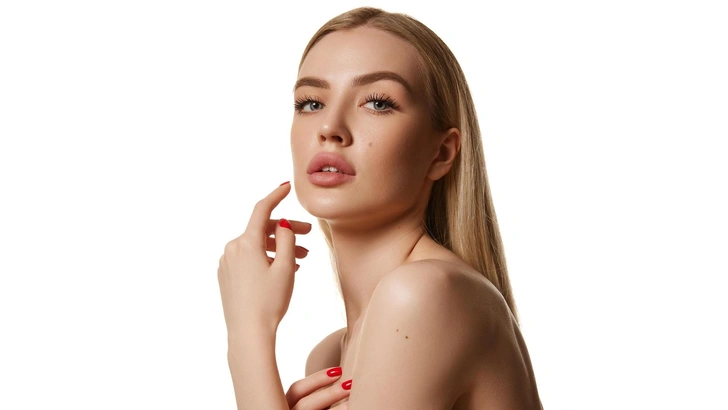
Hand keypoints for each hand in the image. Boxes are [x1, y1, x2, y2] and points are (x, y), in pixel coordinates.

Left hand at [218, 182, 311, 334]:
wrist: (248, 333)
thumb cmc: (270, 302)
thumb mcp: (286, 268)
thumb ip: (288, 240)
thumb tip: (284, 223)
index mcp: (246, 243)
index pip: (262, 210)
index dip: (276, 196)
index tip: (287, 187)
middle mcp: (232, 248)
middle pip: (262, 230)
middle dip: (286, 230)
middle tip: (309, 235)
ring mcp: (227, 263)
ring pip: (256, 245)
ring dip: (278, 247)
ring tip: (302, 259)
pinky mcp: (226, 276)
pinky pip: (248, 258)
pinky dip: (266, 258)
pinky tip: (282, 270)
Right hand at [285, 367, 351, 409]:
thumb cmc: (309, 409)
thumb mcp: (306, 403)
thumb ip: (316, 395)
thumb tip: (342, 375)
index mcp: (284, 404)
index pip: (296, 389)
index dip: (317, 379)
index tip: (339, 370)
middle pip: (305, 405)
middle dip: (329, 393)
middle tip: (350, 384)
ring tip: (352, 404)